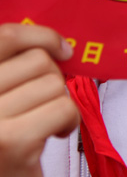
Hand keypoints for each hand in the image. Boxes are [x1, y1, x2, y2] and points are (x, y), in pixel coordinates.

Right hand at [0, 23, 77, 176]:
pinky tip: (55, 133)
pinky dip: (69, 120)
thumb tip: (60, 47)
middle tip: (43, 103)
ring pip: (54, 85)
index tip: (63, 48)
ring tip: (45, 122)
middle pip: (38, 61)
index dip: (41, 36)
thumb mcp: (2, 94)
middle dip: (53, 79)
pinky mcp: (12, 141)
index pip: (7, 37)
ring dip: (60, 103)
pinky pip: (63, 109)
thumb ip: (14, 69)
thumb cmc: (1, 140)